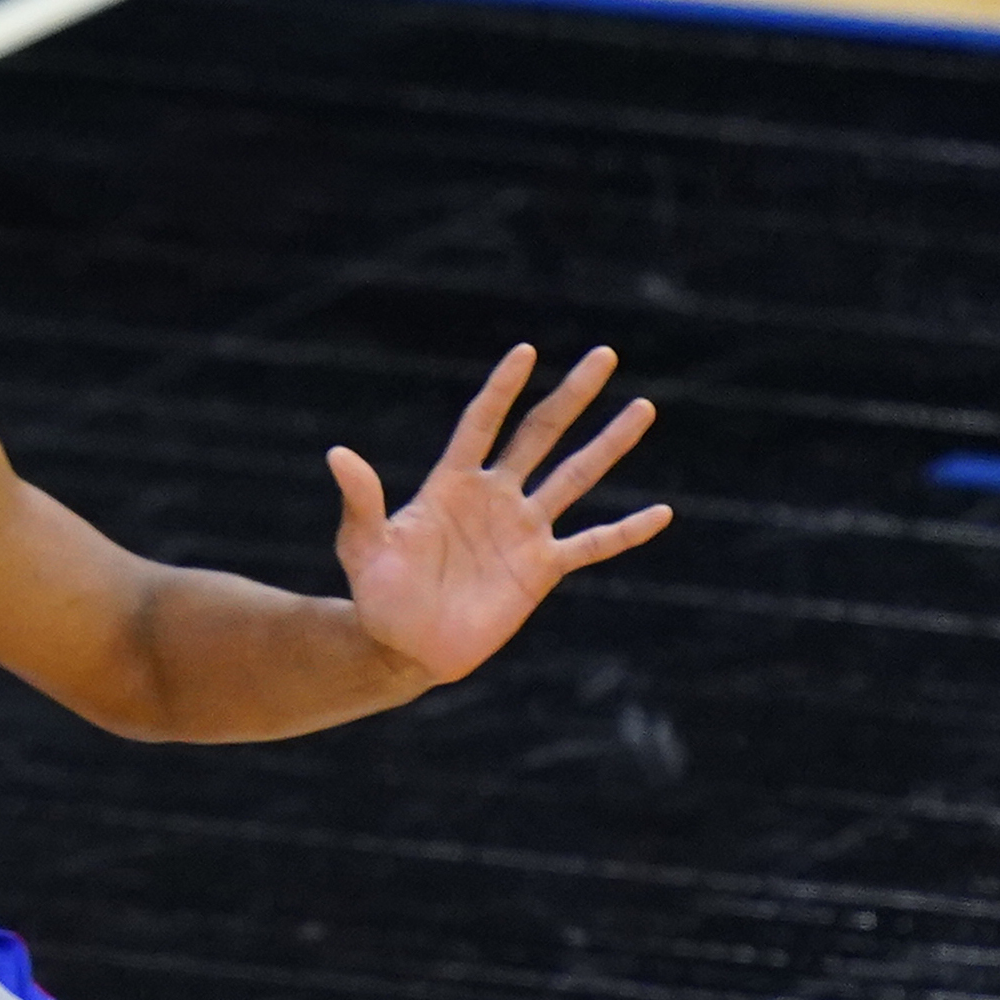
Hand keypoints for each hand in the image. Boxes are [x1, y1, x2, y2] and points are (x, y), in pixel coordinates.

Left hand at [330, 345, 672, 684]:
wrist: (404, 647)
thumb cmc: (378, 595)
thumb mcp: (362, 547)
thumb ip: (361, 501)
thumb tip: (337, 454)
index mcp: (452, 485)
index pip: (482, 424)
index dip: (502, 389)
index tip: (527, 352)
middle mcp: (494, 498)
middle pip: (540, 435)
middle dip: (571, 396)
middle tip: (604, 354)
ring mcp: (522, 531)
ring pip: (575, 478)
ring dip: (608, 444)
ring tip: (643, 408)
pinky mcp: (541, 569)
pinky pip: (593, 545)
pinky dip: (626, 531)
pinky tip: (662, 513)